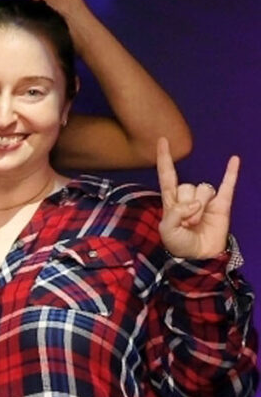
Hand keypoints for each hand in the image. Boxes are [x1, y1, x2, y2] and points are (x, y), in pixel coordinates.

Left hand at [156, 136, 239, 260]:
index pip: (167, 175)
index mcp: (171, 201)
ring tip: (197, 222)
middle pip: (187, 186)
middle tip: (187, 224)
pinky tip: (234, 159)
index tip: (162, 140)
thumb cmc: (179, 244)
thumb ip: (174, 214)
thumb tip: (195, 203)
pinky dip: (231, 172)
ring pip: (203, 189)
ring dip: (200, 207)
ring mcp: (206, 199)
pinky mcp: (222, 203)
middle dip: (187, 206)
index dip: (164, 158)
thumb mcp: (167, 231)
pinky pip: (228, 184)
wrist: (199, 256)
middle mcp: (188, 197)